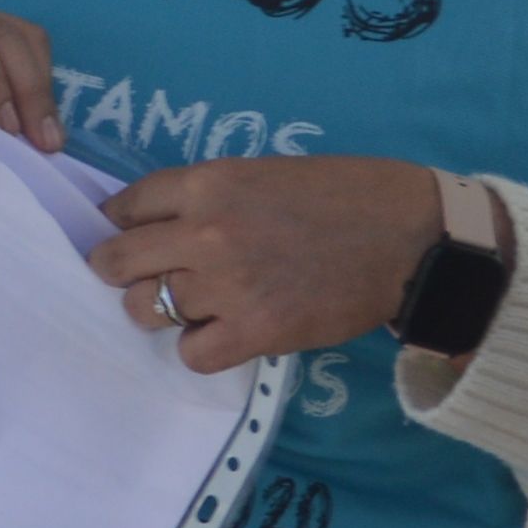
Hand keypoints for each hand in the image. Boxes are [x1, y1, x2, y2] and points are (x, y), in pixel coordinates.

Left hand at [88, 152, 437, 372]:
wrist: (411, 236)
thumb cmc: (345, 197)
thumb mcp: (263, 174)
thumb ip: (208, 198)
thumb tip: (156, 225)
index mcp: (208, 184)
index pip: (124, 207)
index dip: (120, 226)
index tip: (129, 237)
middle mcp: (205, 232)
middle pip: (115, 263)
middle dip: (122, 272)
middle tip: (145, 279)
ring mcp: (226, 284)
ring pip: (145, 310)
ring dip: (163, 311)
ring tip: (198, 306)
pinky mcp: (255, 331)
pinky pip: (191, 354)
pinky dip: (202, 348)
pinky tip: (225, 333)